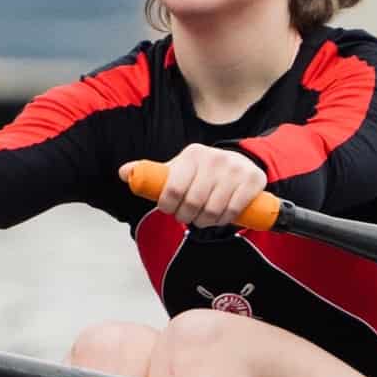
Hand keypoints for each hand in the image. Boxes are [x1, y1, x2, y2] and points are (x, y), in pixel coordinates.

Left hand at [146, 143, 269, 228]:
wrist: (239, 163)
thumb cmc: (200, 171)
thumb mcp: (178, 168)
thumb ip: (153, 173)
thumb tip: (123, 173)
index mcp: (192, 154)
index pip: (173, 189)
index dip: (168, 207)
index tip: (170, 210)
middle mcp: (215, 158)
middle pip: (193, 203)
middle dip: (186, 217)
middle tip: (186, 218)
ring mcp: (236, 169)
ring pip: (213, 210)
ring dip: (205, 222)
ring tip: (201, 219)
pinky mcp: (253, 180)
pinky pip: (234, 210)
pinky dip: (224, 220)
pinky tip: (219, 218)